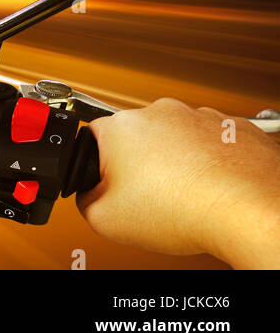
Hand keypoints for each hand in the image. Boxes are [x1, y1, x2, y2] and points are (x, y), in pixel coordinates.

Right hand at [79, 98, 279, 268]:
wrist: (246, 212)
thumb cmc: (185, 210)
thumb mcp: (104, 219)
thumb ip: (84, 199)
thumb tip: (90, 193)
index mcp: (121, 126)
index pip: (92, 137)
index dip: (99, 166)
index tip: (113, 186)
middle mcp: (159, 112)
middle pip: (136, 136)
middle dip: (139, 162)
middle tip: (149, 194)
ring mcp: (198, 116)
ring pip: (175, 137)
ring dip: (176, 160)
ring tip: (184, 193)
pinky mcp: (231, 126)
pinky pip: (210, 142)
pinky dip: (209, 160)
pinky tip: (209, 185)